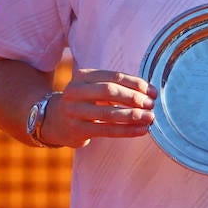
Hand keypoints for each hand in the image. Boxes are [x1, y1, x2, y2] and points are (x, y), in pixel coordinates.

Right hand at [42, 68, 157, 147]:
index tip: (152, 92)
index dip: (136, 84)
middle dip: (134, 98)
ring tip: (150, 118)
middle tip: (151, 105)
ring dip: (133, 115)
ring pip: (108, 113)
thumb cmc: (84, 102)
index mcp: (83, 76)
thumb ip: (116, 87)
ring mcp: (74, 111)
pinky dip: (127, 131)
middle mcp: (75, 91)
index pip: (114, 77)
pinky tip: (141, 130)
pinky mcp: (77, 129)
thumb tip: (149, 93)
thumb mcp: (94, 88)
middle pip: (110, 91)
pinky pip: (106, 130)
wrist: (54, 120)